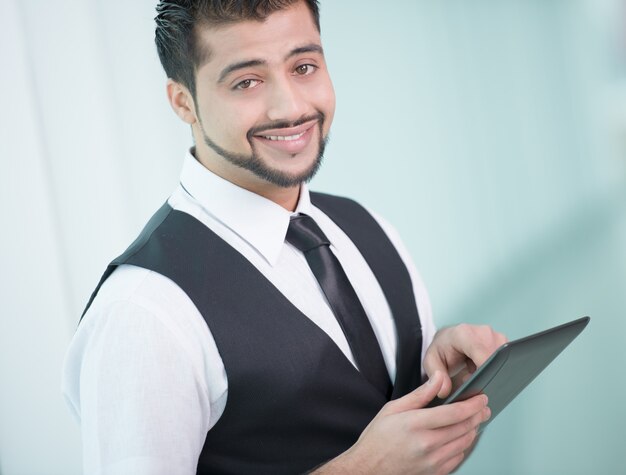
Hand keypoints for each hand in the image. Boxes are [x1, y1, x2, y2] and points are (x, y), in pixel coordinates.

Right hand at [312, 371, 490, 474]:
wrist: (368, 469)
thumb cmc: (378, 439)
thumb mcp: (393, 409)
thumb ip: (420, 394)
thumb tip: (438, 378)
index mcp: (416, 425)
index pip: (454, 413)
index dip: (472, 404)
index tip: (481, 398)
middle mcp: (427, 444)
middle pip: (464, 427)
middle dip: (478, 415)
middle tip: (483, 407)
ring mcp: (432, 461)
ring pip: (465, 443)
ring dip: (474, 430)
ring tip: (475, 420)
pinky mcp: (435, 473)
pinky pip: (458, 458)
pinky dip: (464, 446)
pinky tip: (462, 437)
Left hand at [424, 324, 506, 397]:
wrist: (448, 340)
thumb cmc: (441, 350)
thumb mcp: (431, 362)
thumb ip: (436, 375)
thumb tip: (444, 391)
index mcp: (464, 333)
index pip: (482, 354)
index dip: (483, 371)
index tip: (478, 386)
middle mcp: (483, 331)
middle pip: (495, 359)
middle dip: (487, 375)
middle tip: (472, 382)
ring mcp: (495, 336)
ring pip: (503, 361)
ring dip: (493, 372)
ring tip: (474, 375)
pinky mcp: (503, 343)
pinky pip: (506, 360)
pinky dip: (497, 369)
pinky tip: (484, 374)